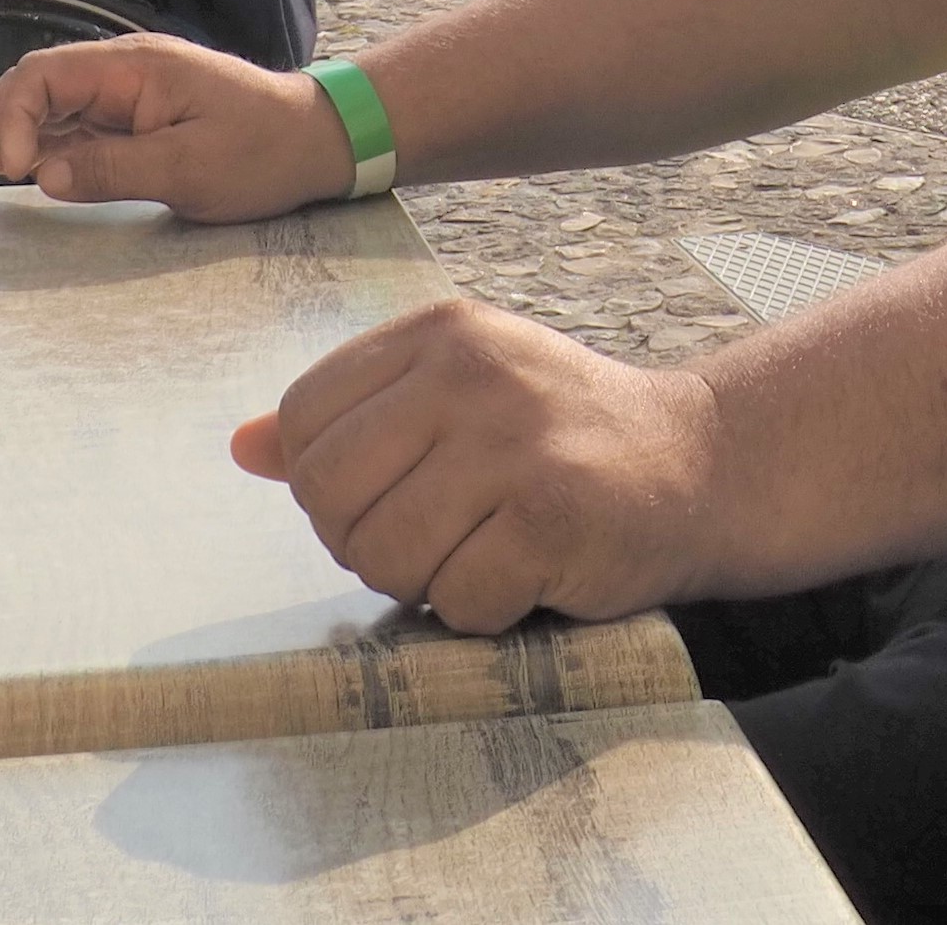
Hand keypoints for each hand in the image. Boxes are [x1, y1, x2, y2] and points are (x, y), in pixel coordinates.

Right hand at [0, 35, 359, 220]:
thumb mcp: (191, 168)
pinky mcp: (131, 123)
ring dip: (1, 141)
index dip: (8, 117)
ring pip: (43, 110)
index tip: (5, 170)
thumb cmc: (264, 149)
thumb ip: (114, 169)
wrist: (317, 142)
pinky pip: (70, 132)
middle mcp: (119, 73)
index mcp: (132, 67)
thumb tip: (40, 174)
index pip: (43, 76)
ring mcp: (123, 97)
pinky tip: (12, 181)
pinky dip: (36, 154)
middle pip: (31, 88)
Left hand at [229, 301, 730, 633]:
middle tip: (441, 537)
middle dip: (370, 542)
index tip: (397, 492)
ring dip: (426, 584)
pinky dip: (485, 612)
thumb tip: (244, 448)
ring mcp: (512, 444)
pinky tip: (529, 574)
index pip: (305, 419)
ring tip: (483, 554)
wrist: (701, 467)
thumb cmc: (564, 439)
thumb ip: (354, 418)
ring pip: (383, 555)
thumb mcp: (456, 397)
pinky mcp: (550, 518)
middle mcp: (471, 374)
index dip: (334, 482)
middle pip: (329, 495)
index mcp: (438, 334)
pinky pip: (457, 600)